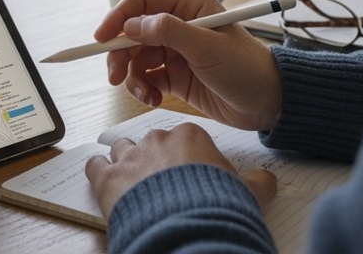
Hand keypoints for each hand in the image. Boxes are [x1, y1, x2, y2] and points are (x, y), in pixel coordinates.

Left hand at [84, 123, 276, 217]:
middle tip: (163, 183)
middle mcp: (157, 140)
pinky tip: (104, 181)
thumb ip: (258, 181)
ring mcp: (130, 157)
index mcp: (190, 136)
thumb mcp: (248, 192)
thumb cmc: (216, 207)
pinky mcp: (108, 179)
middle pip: (152, 142)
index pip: (183, 139)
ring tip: (133, 182)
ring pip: (122, 148)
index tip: (188, 175)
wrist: (188, 227)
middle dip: (156, 160)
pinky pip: (95, 166)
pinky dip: (98, 173)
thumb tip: (267, 179)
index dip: (186, 158)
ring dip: (126, 163)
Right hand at [95, 0, 282, 131]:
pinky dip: (144, 90)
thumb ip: (168, 31)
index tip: (102, 38)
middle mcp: (180, 26)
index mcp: (189, 7)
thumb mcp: (207, 47)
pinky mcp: (176, 77)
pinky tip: (155, 99)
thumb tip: (132, 25)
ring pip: (136, 59)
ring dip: (133, 77)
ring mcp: (177, 52)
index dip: (119, 16)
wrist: (269, 103)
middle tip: (114, 76)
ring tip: (146, 95)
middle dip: (120, 54)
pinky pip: (147, 79)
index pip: (143, 1)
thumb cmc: (247, 68)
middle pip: (133, 32)